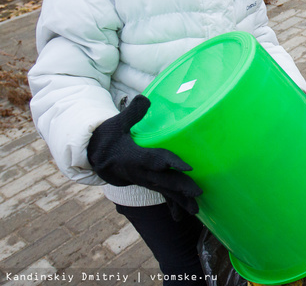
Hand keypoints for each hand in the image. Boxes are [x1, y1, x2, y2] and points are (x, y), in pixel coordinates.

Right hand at [87, 95, 202, 215]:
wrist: (97, 158)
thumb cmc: (109, 138)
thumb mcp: (116, 123)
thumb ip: (132, 113)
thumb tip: (144, 98)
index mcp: (134, 157)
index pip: (155, 160)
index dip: (171, 163)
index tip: (188, 166)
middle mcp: (141, 173)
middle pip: (164, 180)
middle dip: (181, 187)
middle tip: (198, 192)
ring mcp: (145, 181)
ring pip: (165, 192)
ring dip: (181, 201)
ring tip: (196, 210)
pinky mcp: (149, 183)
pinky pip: (161, 196)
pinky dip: (172, 206)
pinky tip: (182, 217)